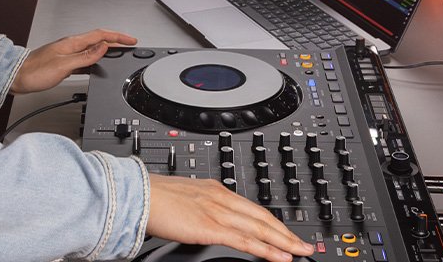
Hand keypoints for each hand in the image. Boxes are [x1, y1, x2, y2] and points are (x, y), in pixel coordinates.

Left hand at [10, 29, 136, 93]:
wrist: (16, 78)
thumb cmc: (34, 72)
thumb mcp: (64, 65)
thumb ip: (86, 57)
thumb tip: (103, 47)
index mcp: (72, 43)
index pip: (100, 35)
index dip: (118, 37)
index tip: (131, 40)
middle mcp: (70, 46)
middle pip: (98, 40)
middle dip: (115, 42)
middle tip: (129, 46)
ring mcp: (66, 53)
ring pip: (92, 49)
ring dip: (106, 52)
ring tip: (118, 55)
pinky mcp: (63, 62)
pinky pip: (84, 59)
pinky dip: (95, 61)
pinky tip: (97, 67)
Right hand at [147, 175, 313, 261]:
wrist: (138, 194)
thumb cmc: (153, 197)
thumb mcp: (183, 199)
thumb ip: (199, 206)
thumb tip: (203, 217)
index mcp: (215, 188)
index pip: (251, 207)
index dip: (272, 221)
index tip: (284, 231)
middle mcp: (221, 197)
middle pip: (263, 217)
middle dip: (286, 232)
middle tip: (304, 245)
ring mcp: (218, 212)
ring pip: (260, 228)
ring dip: (284, 242)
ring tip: (301, 253)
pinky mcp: (212, 227)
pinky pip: (246, 241)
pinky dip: (267, 250)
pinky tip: (281, 257)